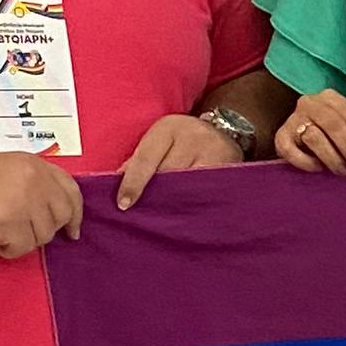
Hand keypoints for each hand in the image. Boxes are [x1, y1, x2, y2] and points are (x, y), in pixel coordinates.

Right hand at [0, 152, 81, 255]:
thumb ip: (29, 181)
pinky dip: (6, 250)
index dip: (75, 212)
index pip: (71, 189)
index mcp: (32, 163)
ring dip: (21, 239)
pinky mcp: (7, 224)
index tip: (72, 228)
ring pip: (43, 236)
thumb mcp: (1, 168)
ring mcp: (22, 202)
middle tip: (23, 233)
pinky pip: (22, 249)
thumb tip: (52, 208)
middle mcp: (32, 179)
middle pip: (62, 216)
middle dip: (46, 229)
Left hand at [114, 114, 247, 209]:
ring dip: (172, 203)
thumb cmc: (182, 139)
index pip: (146, 159)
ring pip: (187, 186)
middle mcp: (192, 136)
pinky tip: (184, 213)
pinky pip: (205, 191)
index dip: (133, 183)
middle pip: (167, 174)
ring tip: (162, 218)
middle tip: (141, 214)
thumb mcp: (159, 140)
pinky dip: (192, 203)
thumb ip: (139, 160)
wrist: (226, 129)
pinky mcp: (228, 167)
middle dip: (153, 195)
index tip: (124, 205)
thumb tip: (117, 184)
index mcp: (168, 127)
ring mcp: (213, 151)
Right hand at [274, 89, 345, 175]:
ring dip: (332, 158)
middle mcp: (310, 103)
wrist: (296, 136)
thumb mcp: (344, 129)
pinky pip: (292, 152)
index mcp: (330, 98)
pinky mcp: (280, 137)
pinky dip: (307, 163)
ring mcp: (293, 119)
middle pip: (335, 125)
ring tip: (343, 171)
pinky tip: (319, 169)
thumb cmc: (327, 135)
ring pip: (315, 137)